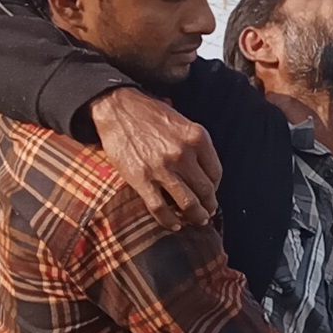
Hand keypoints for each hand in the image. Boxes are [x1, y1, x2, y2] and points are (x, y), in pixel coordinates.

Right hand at [87, 87, 220, 230]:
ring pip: (187, 203)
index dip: (215, 187)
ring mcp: (162, 168)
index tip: (210, 193)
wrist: (117, 107)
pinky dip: (169, 221)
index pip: (216, 173)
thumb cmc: (149, 113)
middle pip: (205, 191)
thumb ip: (193, 143)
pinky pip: (160, 208)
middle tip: (207, 213)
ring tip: (196, 221)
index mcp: (197, 137)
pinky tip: (174, 225)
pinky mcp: (141, 179)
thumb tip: (202, 169)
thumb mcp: (181, 121)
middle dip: (209, 206)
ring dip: (195, 217)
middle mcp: (183, 154)